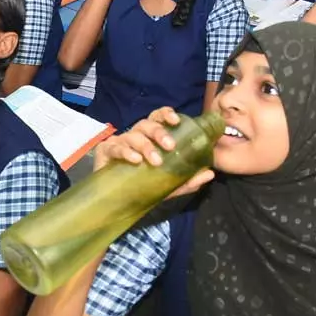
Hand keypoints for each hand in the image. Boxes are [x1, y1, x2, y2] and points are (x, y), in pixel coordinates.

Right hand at [92, 107, 216, 197]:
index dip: (166, 114)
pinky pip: (115, 147)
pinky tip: (135, 160)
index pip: (158, 117)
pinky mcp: (105, 151)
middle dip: (159, 132)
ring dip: (146, 146)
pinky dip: (126, 152)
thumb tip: (210, 173)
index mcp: (150, 137)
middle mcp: (135, 135)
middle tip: (171, 146)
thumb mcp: (168, 184)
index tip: (176, 121)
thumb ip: (188, 179)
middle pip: (146, 124)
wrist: (115, 200)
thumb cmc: (141, 184)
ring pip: (133, 135)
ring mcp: (119, 142)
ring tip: (155, 160)